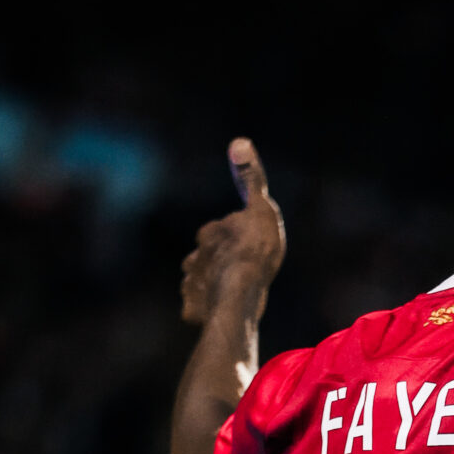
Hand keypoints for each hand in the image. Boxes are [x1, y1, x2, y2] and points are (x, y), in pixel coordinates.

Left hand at [179, 138, 284, 327]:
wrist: (242, 294)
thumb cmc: (254, 251)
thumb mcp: (261, 210)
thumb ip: (251, 180)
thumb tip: (239, 140)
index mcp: (211, 233)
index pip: (215, 233)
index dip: (228, 239)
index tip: (244, 248)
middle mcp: (196, 257)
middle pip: (203, 258)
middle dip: (213, 263)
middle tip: (234, 273)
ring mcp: (192, 284)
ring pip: (197, 282)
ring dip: (206, 286)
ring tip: (225, 295)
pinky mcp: (191, 309)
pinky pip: (194, 308)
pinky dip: (202, 309)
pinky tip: (216, 313)